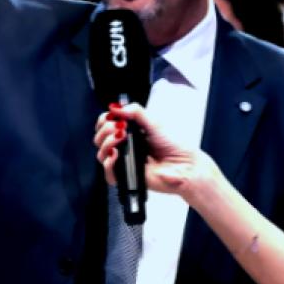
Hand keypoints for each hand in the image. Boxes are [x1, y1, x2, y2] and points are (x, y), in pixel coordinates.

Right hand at [94, 102, 216, 197]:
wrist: (184, 165)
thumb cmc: (174, 145)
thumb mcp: (154, 122)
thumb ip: (135, 111)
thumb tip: (116, 107)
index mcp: (130, 132)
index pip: (106, 125)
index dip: (105, 120)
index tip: (114, 117)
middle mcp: (125, 146)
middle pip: (99, 138)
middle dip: (105, 129)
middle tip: (120, 128)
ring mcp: (124, 161)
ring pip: (100, 153)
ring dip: (107, 143)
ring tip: (121, 138)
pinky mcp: (126, 176)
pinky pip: (108, 172)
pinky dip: (109, 162)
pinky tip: (117, 155)